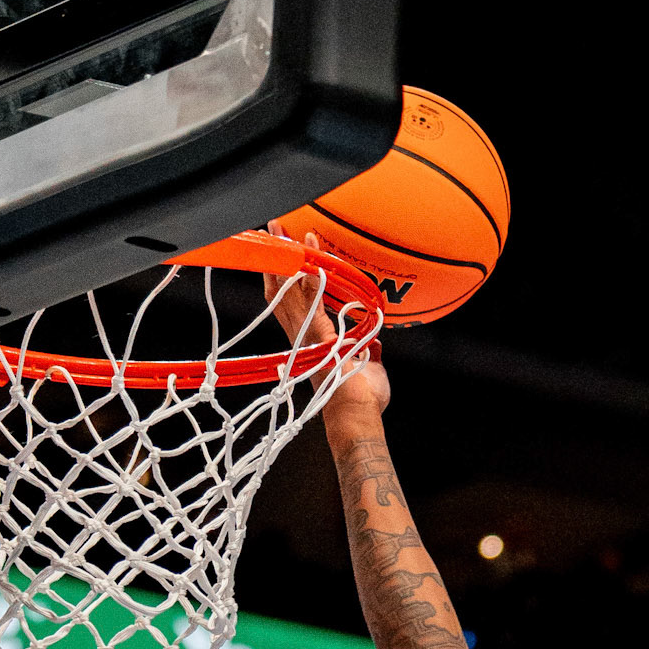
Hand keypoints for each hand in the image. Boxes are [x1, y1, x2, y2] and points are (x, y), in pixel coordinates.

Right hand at [263, 225, 389, 413]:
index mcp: (311, 342)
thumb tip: (375, 347)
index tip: (289, 250)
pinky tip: (309, 257)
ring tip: (282, 230)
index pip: (292, 302)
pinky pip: (312, 304)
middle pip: (282, 290)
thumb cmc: (363, 401)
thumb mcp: (368, 370)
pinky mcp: (321, 341)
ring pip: (290, 291)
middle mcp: (304, 337)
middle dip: (276, 259)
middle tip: (273, 229)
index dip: (287, 275)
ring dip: (288, 259)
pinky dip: (310, 279)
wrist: (358, 418)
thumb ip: (368, 354)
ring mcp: (310, 339)